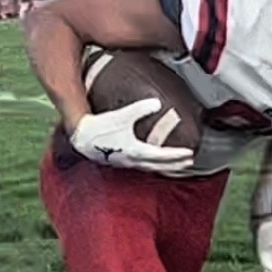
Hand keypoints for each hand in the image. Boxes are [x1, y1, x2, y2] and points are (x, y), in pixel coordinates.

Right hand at [67, 98, 195, 175]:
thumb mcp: (122, 115)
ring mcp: (127, 163)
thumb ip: (140, 109)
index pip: (162, 156)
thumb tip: (157, 103)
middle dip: (176, 165)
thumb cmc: (100, 127)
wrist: (82, 137)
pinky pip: (144, 167)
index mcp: (136, 151)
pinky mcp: (122, 161)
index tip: (190, 154)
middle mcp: (133, 160)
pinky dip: (154, 167)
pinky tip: (155, 163)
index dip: (177, 155)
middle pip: (160, 166)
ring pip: (152, 168)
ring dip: (166, 168)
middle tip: (190, 162)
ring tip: (177, 165)